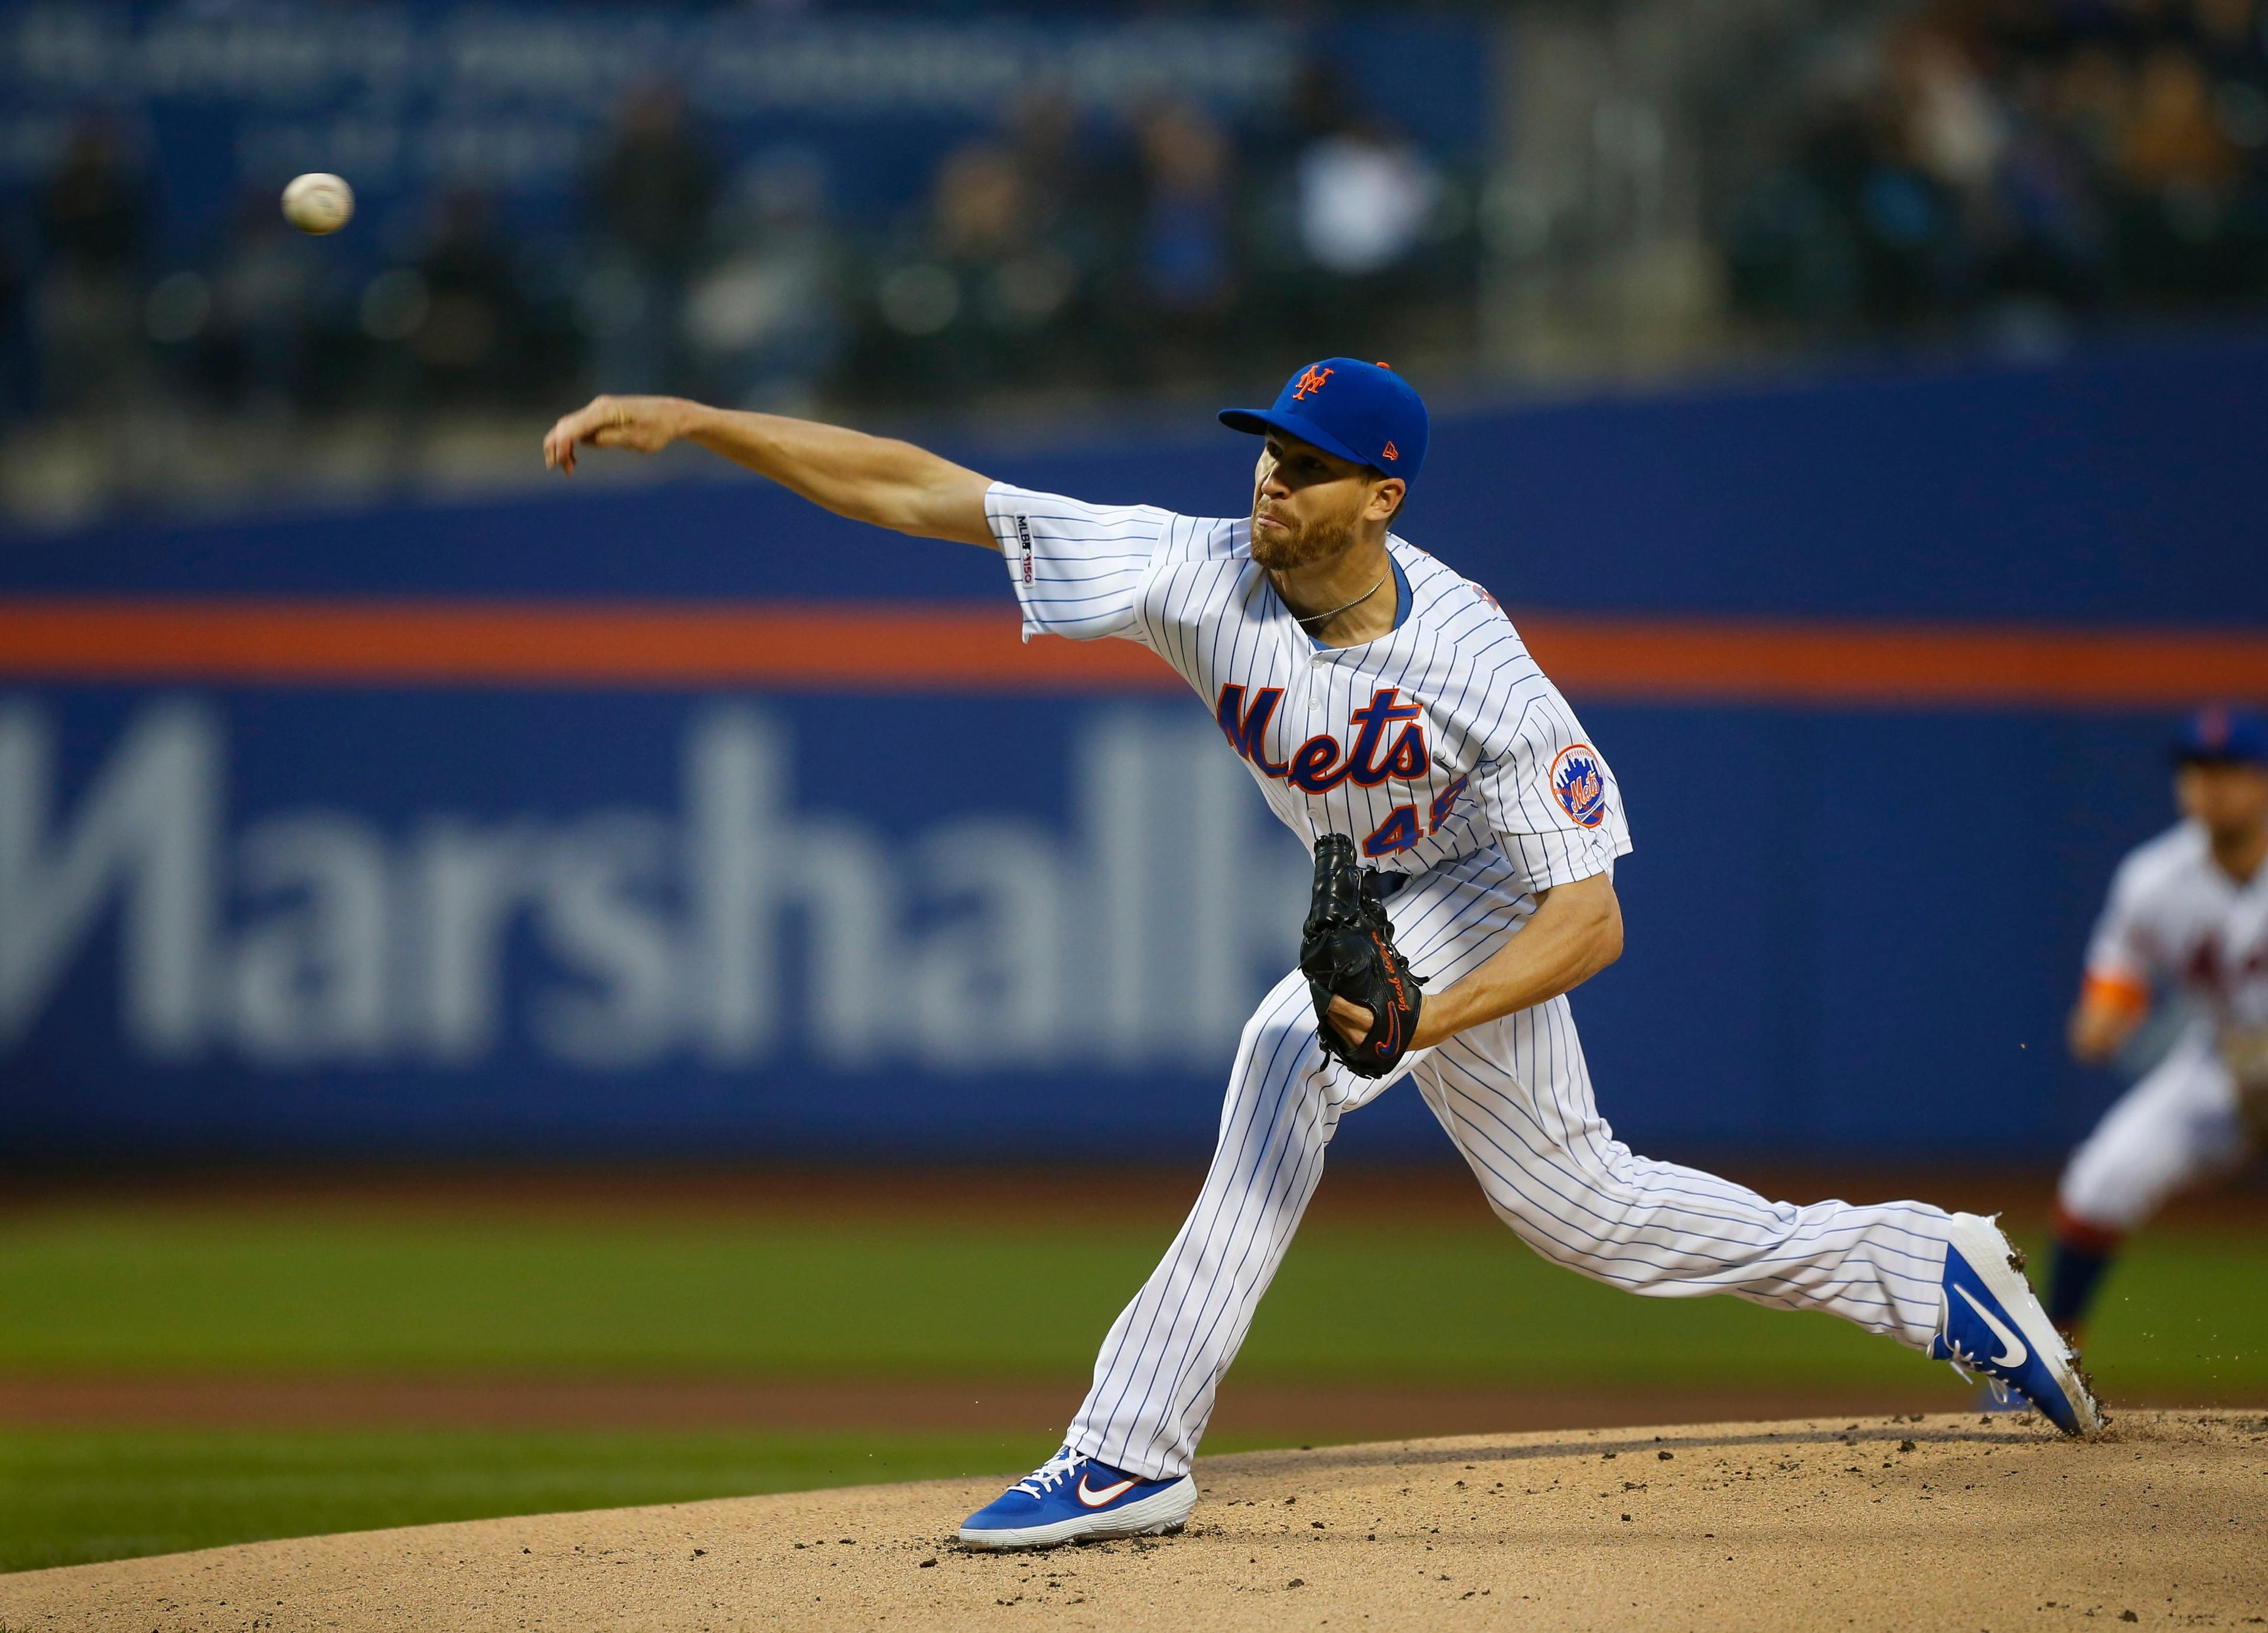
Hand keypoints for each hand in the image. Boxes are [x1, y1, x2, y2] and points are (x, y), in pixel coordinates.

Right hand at [543, 395, 685, 474]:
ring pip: (570, 427)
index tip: (563, 465)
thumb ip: (609, 439)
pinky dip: (572, 442)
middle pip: (566, 425)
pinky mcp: (602, 415)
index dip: (563, 445)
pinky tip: (574, 458)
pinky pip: (580, 428)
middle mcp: (598, 407)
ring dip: (563, 446)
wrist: (671, 416)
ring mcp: (599, 410)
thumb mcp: (636, 439)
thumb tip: (585, 441)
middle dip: (557, 447)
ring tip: (569, 468)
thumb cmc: (657, 428)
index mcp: (606, 411)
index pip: (575, 427)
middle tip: (558, 469)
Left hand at [1328, 993, 1453, 1053]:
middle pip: (1335, 1020)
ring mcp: (1364, 1047)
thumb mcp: (1391, 991)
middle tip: (1323, 994)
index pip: (1340, 1008)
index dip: (1329, 997)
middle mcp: (1365, 1036)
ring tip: (1328, 1005)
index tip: (1321, 986)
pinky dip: (1338, 1029)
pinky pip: (1344, 1041)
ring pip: (1337, 1032)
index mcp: (1371, 1020)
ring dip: (1331, 1018)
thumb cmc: (1409, 1005)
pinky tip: (1336, 1019)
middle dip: (1327, 1007)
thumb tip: (1349, 975)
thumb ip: (1370, 987)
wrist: (1428, 1026)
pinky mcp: (1366, 1054)